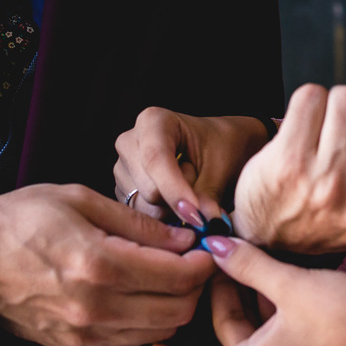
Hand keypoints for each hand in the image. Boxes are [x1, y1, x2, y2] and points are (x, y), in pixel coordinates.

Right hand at [0, 183, 215, 345]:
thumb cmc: (19, 220)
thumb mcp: (80, 200)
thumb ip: (138, 223)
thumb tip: (183, 237)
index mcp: (98, 264)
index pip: (178, 275)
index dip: (204, 260)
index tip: (207, 244)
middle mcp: (95, 307)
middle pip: (177, 310)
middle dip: (197, 285)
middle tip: (197, 259)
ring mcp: (85, 332)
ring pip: (159, 331)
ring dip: (177, 305)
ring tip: (174, 274)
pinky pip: (132, 341)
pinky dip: (150, 320)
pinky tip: (145, 293)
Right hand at [114, 109, 271, 225]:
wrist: (220, 147)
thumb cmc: (222, 148)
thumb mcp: (222, 166)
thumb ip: (210, 195)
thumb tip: (207, 224)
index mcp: (153, 121)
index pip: (156, 160)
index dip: (175, 190)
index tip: (197, 215)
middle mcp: (129, 142)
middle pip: (148, 189)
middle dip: (178, 198)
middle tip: (200, 182)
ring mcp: (122, 167)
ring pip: (144, 207)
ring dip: (172, 208)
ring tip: (188, 185)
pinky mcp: (123, 190)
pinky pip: (141, 216)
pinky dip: (164, 214)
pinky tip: (175, 196)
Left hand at [153, 237, 345, 345]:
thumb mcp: (291, 284)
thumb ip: (249, 266)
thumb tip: (216, 247)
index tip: (158, 339)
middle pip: (226, 342)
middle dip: (220, 301)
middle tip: (221, 259)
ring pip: (252, 335)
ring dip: (248, 299)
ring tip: (251, 259)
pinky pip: (276, 334)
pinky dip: (271, 306)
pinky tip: (280, 274)